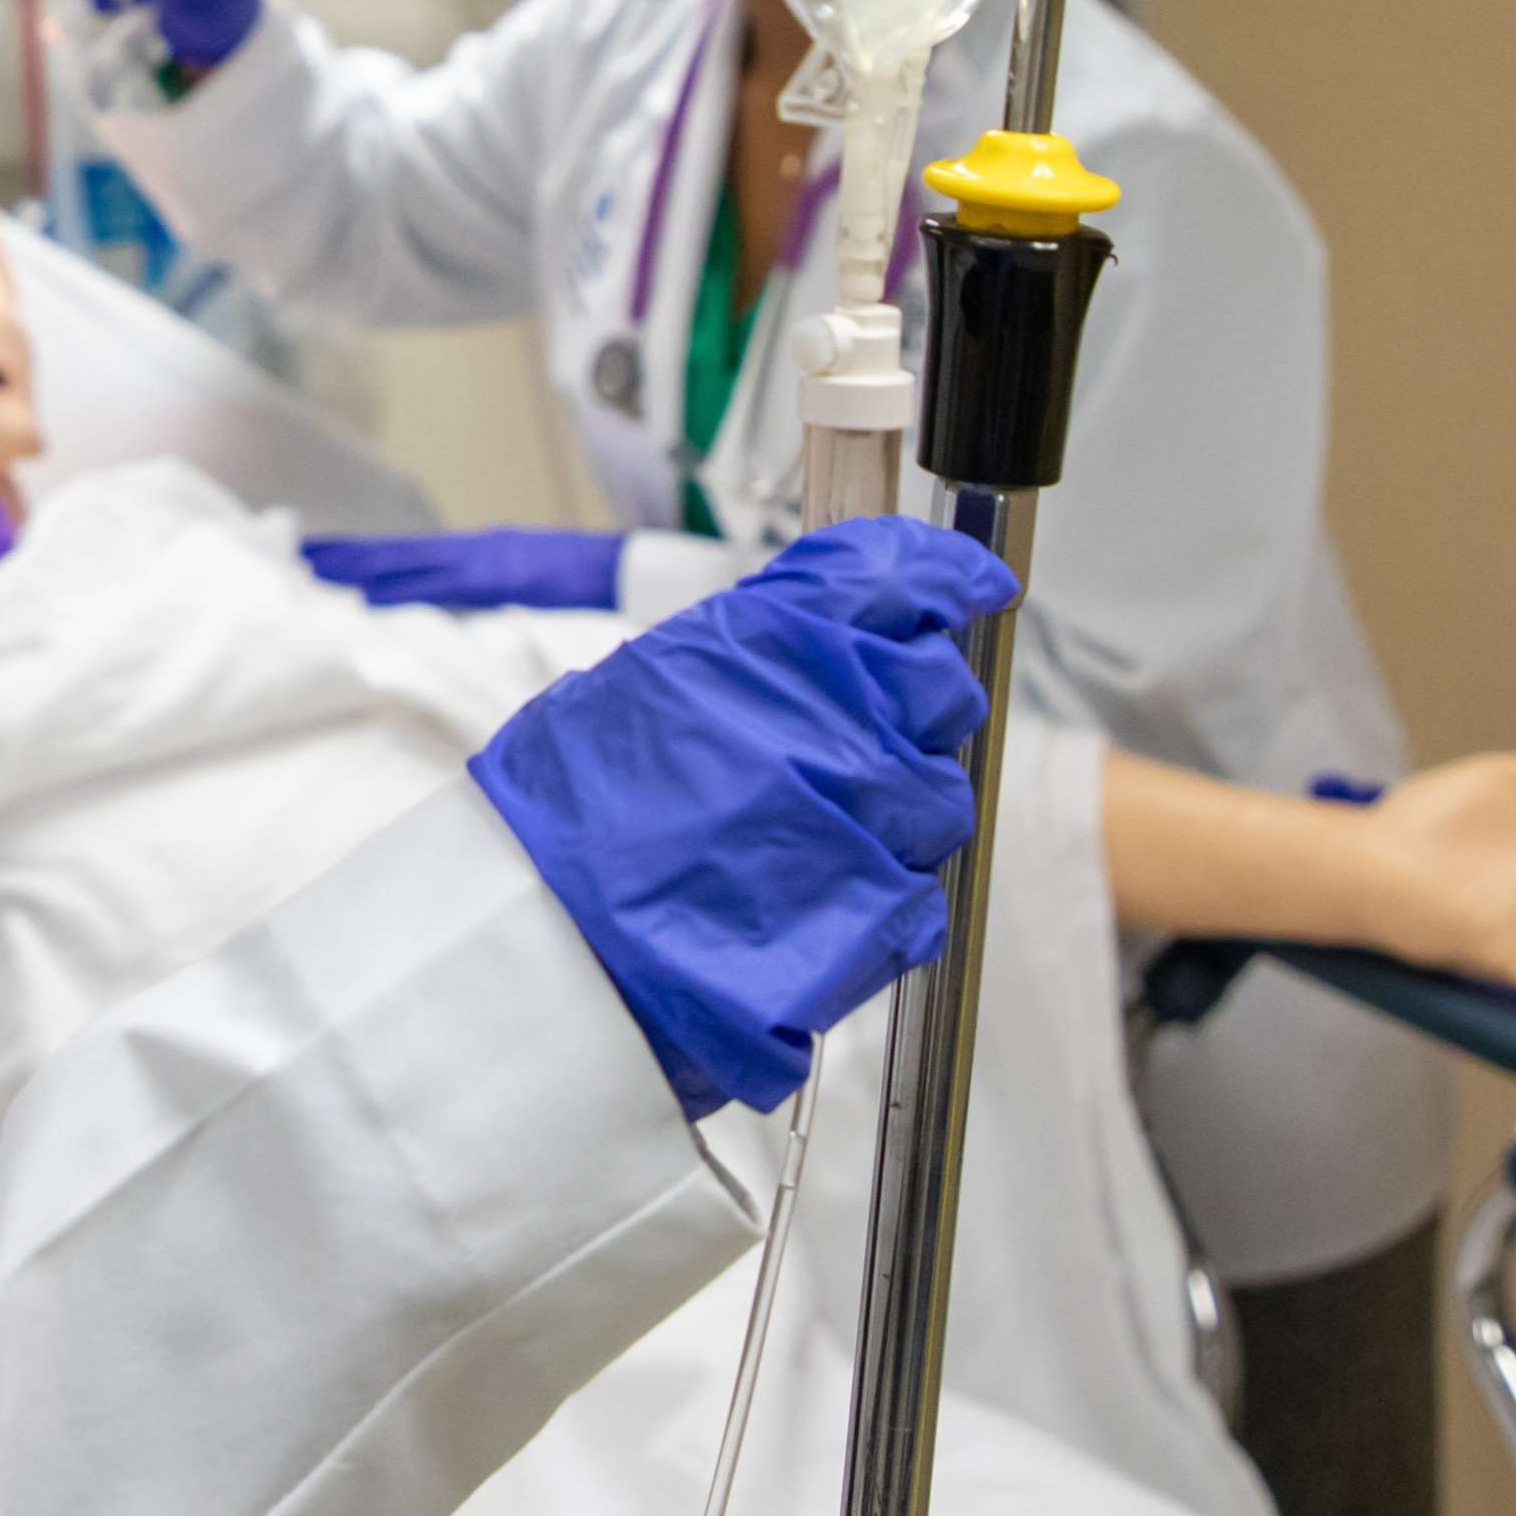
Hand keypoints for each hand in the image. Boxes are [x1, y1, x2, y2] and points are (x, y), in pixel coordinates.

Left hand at [305, 526, 624, 613]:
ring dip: (360, 568)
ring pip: (408, 563)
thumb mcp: (524, 578)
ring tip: (317, 571)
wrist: (617, 565)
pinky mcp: (495, 577)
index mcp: (475, 549)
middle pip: (397, 550)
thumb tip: (457, 593)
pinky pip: (439, 587)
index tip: (325, 553)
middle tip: (299, 554)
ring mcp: (481, 559)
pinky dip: (402, 591)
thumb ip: (488, 583)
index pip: (409, 551)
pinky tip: (369, 598)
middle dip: (348, 554)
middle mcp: (470, 548)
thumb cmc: (576, 575)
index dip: (365, 552)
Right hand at [470, 515, 1013, 1116]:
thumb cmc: (570, 812)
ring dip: (895, 818)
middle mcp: (834, 711)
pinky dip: (882, 906)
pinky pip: (923, 898)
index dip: (946, 580)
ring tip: (806, 847)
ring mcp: (865, 813)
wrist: (543, 937)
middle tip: (850, 750)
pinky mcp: (878, 911)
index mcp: (771, 638)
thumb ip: (749, 654)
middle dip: (913, 715)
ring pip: (940, 801)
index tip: (972, 590)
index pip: (900, 578)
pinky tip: (814, 912)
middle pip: (941, 691)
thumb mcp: (644, 680)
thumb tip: (821, 645)